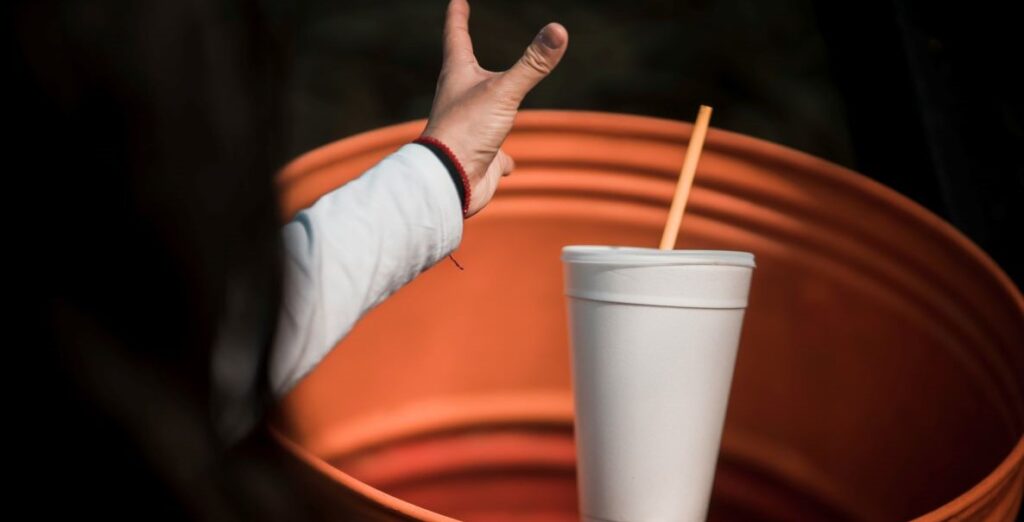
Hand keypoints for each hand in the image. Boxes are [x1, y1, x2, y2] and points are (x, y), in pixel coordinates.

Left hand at [422, 0, 567, 216]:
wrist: (450, 181)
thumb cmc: (467, 131)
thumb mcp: (504, 92)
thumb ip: (533, 64)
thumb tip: (558, 31)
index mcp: (458, 77)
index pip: (456, 36)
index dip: (458, 16)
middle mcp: (459, 101)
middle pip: (463, 72)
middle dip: (465, 56)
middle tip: (464, 42)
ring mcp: (468, 130)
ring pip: (479, 113)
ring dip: (486, 106)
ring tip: (494, 105)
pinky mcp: (479, 158)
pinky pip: (493, 156)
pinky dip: (502, 159)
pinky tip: (507, 165)